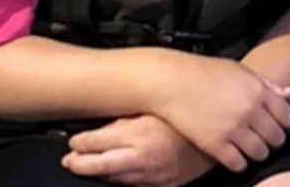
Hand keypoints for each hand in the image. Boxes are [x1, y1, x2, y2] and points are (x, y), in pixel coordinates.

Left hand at [62, 116, 214, 186]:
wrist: (219, 133)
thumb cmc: (189, 115)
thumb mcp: (153, 109)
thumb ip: (127, 119)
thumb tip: (104, 125)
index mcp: (137, 135)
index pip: (94, 142)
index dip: (79, 142)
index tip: (74, 141)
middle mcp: (141, 158)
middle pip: (98, 166)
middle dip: (79, 163)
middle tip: (70, 160)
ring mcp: (152, 175)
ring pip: (115, 179)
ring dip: (100, 172)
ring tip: (88, 166)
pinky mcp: (163, 184)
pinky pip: (136, 186)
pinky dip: (124, 180)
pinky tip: (119, 173)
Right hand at [150, 56, 289, 172]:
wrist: (170, 82)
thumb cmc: (203, 72)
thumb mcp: (239, 70)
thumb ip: (266, 83)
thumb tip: (289, 92)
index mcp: (258, 90)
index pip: (288, 117)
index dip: (285, 124)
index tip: (279, 126)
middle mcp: (250, 110)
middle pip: (277, 138)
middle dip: (272, 140)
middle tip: (263, 138)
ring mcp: (233, 129)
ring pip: (261, 153)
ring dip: (257, 153)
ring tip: (248, 147)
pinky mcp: (215, 144)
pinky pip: (239, 163)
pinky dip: (238, 162)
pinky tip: (233, 154)